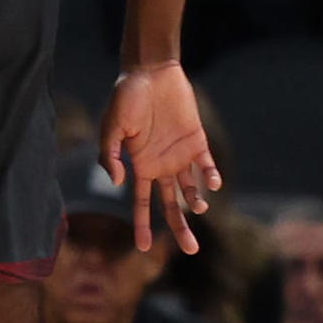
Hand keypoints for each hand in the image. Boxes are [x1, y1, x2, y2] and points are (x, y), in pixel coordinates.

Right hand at [101, 62, 219, 256]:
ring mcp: (180, 154)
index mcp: (140, 165)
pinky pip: (206, 164)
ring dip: (196, 201)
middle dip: (180, 228)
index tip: (144, 248)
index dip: (142, 225)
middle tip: (191, 250)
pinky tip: (212, 183)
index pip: (141, 202)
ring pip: (191, 189)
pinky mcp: (197, 140)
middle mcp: (161, 165)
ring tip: (199, 207)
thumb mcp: (111, 126)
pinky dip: (211, 175)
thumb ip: (110, 154)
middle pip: (172, 204)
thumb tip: (118, 182)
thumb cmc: (126, 96)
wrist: (151, 71)